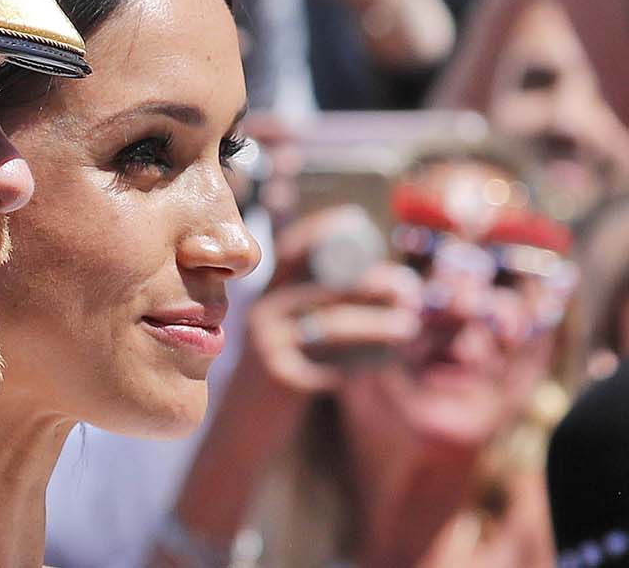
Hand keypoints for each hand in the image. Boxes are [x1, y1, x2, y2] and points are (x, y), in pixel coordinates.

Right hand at [243, 207, 421, 394]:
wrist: (242, 432)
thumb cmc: (280, 380)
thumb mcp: (285, 337)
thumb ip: (310, 312)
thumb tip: (373, 283)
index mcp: (264, 297)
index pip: (288, 251)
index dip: (319, 230)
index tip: (356, 219)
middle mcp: (261, 315)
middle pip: (323, 289)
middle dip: (369, 282)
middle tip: (406, 287)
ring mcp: (268, 347)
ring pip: (332, 326)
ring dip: (377, 324)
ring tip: (409, 326)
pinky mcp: (281, 381)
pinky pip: (332, 367)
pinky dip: (364, 364)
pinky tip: (386, 362)